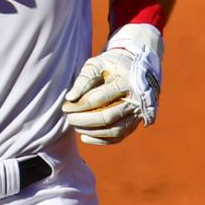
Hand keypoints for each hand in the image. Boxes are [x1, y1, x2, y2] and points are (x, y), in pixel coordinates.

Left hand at [61, 24, 161, 144]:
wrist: (136, 65)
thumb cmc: (112, 64)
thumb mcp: (97, 63)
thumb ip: (84, 79)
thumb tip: (70, 98)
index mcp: (127, 82)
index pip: (100, 98)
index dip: (80, 104)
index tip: (66, 106)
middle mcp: (136, 100)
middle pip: (108, 117)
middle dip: (85, 120)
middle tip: (69, 118)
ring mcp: (138, 113)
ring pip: (116, 130)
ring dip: (92, 132)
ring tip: (75, 127)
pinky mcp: (136, 122)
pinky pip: (120, 136)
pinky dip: (102, 140)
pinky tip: (84, 137)